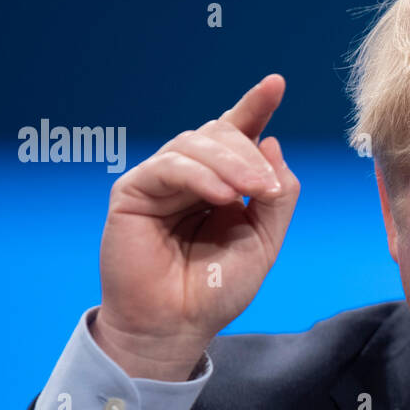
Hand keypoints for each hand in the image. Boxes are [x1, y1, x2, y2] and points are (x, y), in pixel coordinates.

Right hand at [92, 74, 299, 379]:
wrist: (178, 325)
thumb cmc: (216, 289)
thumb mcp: (264, 241)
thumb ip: (276, 196)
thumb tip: (271, 142)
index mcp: (222, 184)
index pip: (239, 135)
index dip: (255, 106)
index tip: (275, 84)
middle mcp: (191, 176)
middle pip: (220, 134)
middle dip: (248, 153)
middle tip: (264, 187)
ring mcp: (161, 181)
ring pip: (196, 143)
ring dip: (230, 163)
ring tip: (247, 192)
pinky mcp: (133, 192)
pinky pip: (169, 166)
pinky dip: (199, 175)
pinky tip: (220, 194)